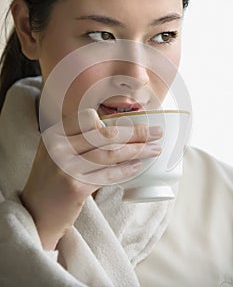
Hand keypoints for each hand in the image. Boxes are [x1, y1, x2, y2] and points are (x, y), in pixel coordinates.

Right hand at [21, 109, 161, 249]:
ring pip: (111, 153)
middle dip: (136, 132)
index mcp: (54, 133)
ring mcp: (66, 166)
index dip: (112, 120)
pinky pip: (108, 174)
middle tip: (157, 132)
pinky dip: (126, 170)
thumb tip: (116, 130)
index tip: (132, 123)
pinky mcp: (75, 186)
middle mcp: (58, 147)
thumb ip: (78, 139)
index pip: (88, 117)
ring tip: (155, 149)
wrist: (36, 212)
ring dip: (138, 151)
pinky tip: (139, 166)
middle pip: (105, 133)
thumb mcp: (57, 152)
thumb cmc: (52, 180)